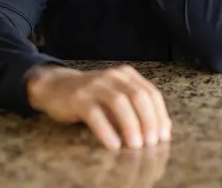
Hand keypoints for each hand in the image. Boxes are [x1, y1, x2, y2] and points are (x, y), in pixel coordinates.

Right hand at [27, 65, 171, 150]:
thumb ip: (137, 109)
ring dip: (131, 125)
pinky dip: (106, 130)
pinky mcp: (78, 98)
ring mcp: (95, 85)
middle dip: (148, 121)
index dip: (160, 115)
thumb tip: (163, 130)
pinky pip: (95, 114)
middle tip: (151, 144)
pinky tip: (113, 145)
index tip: (163, 136)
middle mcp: (113, 76)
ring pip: (119, 102)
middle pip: (138, 96)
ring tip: (136, 146)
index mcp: (127, 75)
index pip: (151, 93)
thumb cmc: (93, 97)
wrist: (57, 87)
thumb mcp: (117, 98)